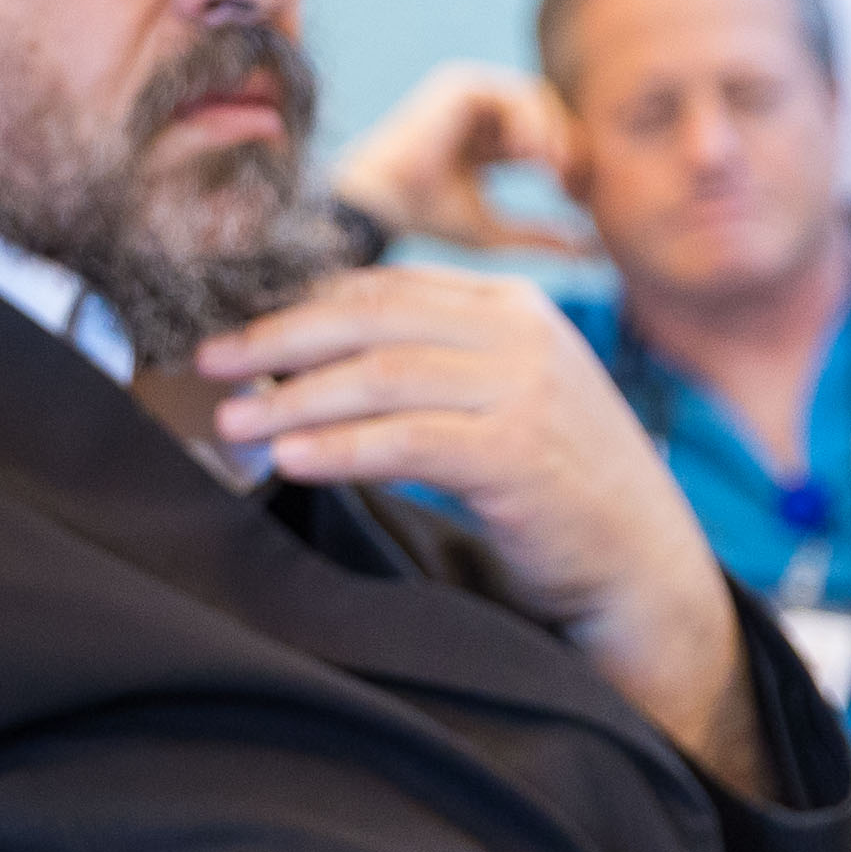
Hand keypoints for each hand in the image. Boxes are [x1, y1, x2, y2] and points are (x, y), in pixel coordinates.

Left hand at [199, 266, 757, 777]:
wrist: (641, 563)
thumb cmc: (551, 487)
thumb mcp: (493, 400)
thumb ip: (424, 367)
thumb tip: (302, 360)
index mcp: (509, 306)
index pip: (381, 288)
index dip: (295, 305)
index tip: (231, 331)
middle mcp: (522, 332)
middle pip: (369, 318)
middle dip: (276, 340)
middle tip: (208, 364)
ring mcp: (526, 389)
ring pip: (380, 375)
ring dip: (294, 399)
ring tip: (232, 421)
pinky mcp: (520, 453)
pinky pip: (406, 440)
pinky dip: (339, 448)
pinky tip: (288, 459)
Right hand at [325, 61, 591, 257]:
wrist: (382, 203)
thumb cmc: (428, 220)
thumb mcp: (496, 231)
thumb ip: (541, 236)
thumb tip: (593, 251)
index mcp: (481, 144)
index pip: (540, 143)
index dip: (566, 165)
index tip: (578, 197)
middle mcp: (475, 115)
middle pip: (545, 116)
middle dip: (567, 146)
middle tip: (575, 181)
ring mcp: (466, 94)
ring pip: (536, 99)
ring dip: (553, 132)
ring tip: (554, 169)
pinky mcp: (459, 82)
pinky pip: (513, 92)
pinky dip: (531, 120)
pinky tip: (532, 153)